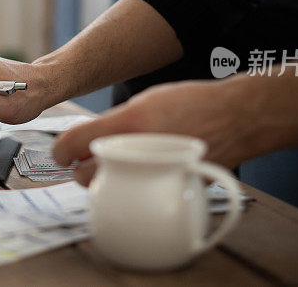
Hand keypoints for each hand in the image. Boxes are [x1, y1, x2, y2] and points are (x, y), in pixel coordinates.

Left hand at [52, 79, 261, 185]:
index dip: (60, 151)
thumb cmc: (194, 103)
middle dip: (81, 172)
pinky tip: (141, 177)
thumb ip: (117, 121)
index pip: (74, 142)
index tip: (61, 154)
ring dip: (104, 184)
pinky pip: (139, 196)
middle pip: (85, 177)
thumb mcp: (147, 100)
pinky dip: (135, 190)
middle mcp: (138, 150)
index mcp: (129, 123)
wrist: (237, 117)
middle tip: (85, 165)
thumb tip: (93, 139)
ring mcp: (154, 173)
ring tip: (113, 171)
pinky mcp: (170, 190)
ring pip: (110, 191)